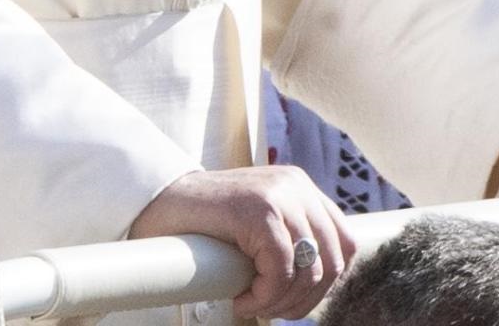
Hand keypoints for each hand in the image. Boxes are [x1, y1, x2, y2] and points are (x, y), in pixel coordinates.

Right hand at [127, 165, 354, 319]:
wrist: (155, 203)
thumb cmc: (200, 226)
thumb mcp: (255, 228)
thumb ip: (287, 240)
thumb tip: (314, 286)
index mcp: (302, 190)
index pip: (344, 243)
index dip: (326, 282)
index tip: (292, 301)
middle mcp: (298, 187)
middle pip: (334, 260)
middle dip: (305, 299)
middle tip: (270, 311)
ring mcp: (281, 195)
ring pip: (311, 269)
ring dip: (283, 301)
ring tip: (254, 305)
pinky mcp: (259, 210)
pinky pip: (282, 269)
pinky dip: (264, 295)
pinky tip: (241, 299)